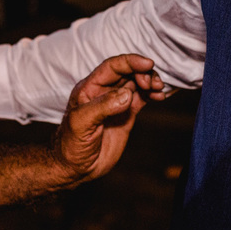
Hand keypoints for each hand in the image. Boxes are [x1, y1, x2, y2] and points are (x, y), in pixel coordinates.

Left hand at [52, 53, 163, 183]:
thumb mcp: (81, 123)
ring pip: (137, 83)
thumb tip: (127, 94)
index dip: (130, 62)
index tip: (148, 63)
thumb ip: (103, 107)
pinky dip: (152, 95)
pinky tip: (159, 97)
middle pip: (128, 72)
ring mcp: (116, 102)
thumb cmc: (70, 144)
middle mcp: (104, 91)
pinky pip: (142, 98)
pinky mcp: (126, 114)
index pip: (112, 66)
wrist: (75, 167)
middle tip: (152, 84)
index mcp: (89, 87)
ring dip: (150, 82)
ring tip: (158, 90)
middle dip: (143, 73)